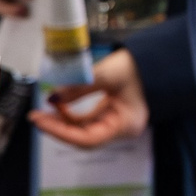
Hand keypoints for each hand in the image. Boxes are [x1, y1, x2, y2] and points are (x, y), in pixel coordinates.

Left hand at [32, 48, 146, 147]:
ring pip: (83, 128)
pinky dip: (72, 113)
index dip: (60, 132)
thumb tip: (53, 97)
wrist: (160, 57)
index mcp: (126, 124)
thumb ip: (80, 87)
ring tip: (44, 109)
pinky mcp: (112, 113)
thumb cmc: (142, 66)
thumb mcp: (108, 74)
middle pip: (84, 137)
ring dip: (62, 120)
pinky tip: (59, 104)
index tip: (40, 121)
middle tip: (36, 116)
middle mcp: (122, 127)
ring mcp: (117, 121)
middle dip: (58, 127)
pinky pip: (87, 119)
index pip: (87, 139)